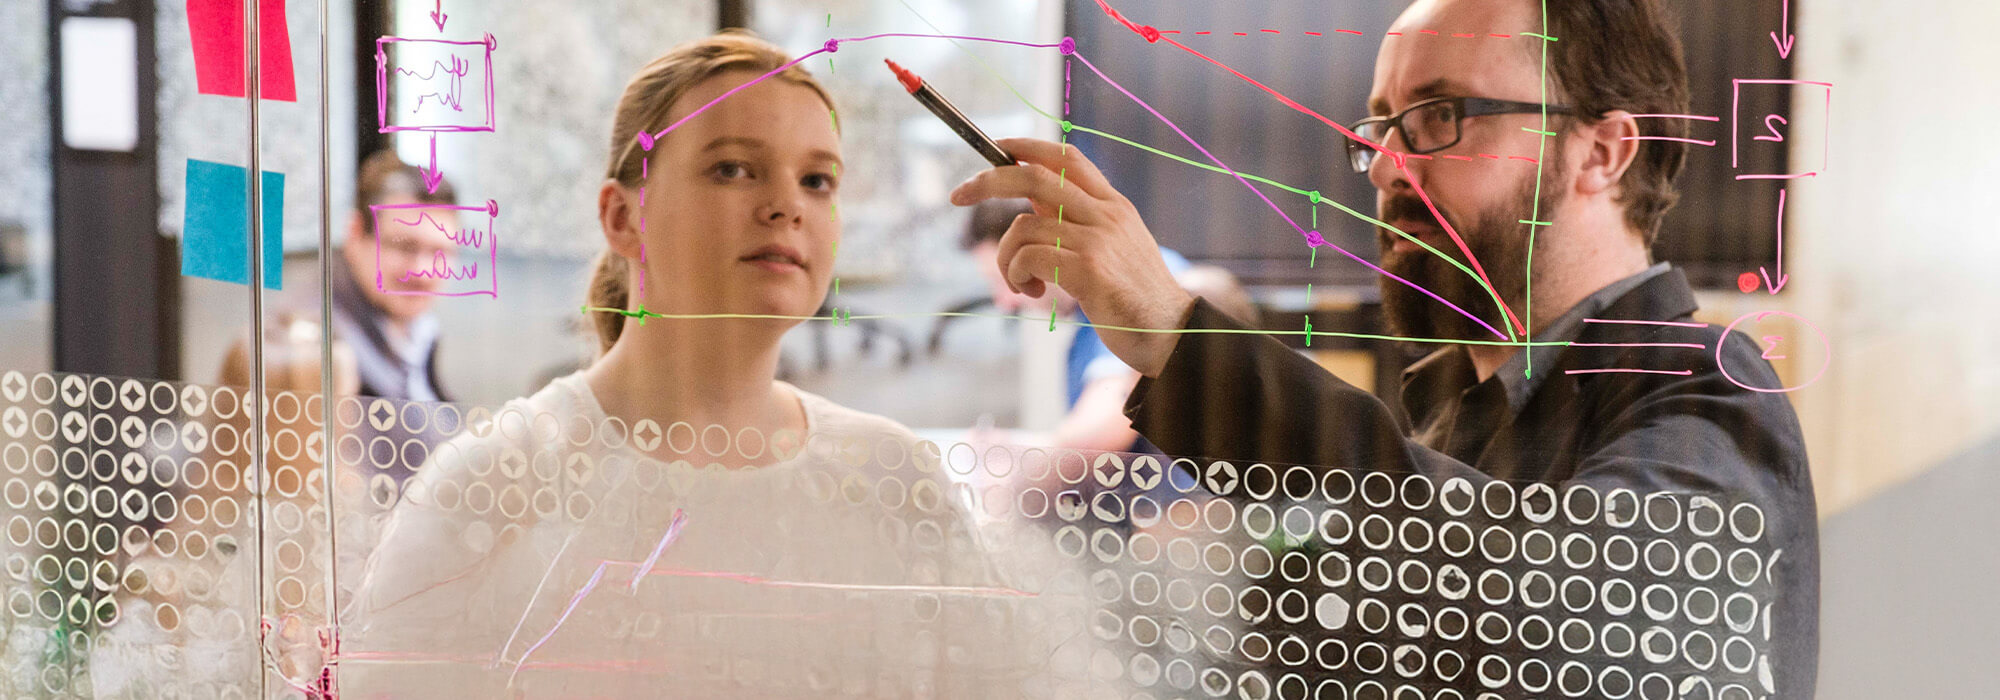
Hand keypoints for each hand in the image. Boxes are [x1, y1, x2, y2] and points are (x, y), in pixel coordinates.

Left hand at [949, 138, 1193, 376]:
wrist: (1173, 334)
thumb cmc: (1136, 298)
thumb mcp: (1115, 247)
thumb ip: (1080, 224)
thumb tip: (1032, 209)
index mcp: (1113, 205)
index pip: (1065, 156)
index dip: (1024, 146)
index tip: (995, 149)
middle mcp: (1106, 214)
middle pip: (1033, 177)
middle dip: (987, 180)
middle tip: (958, 194)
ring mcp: (1098, 240)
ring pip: (1022, 226)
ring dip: (1005, 258)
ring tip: (1023, 283)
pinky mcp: (1090, 270)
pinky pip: (1028, 258)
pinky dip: (1017, 275)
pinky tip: (1035, 293)